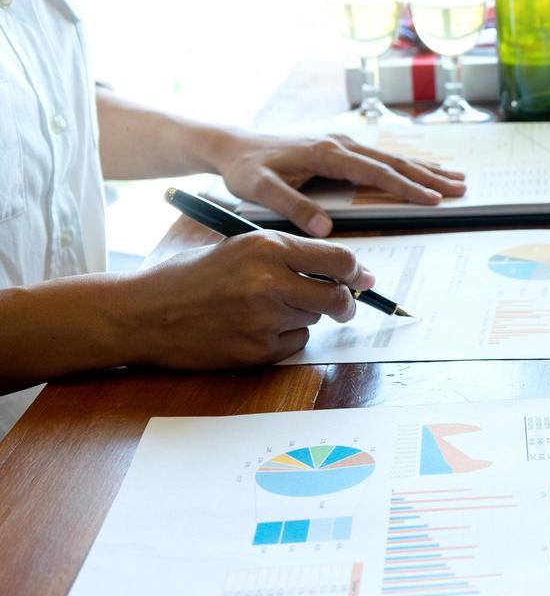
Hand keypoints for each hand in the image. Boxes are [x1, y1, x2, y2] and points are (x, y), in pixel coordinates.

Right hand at [117, 230, 374, 367]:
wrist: (142, 313)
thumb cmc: (189, 276)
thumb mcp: (238, 247)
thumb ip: (288, 253)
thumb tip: (346, 268)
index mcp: (266, 246)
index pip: (338, 258)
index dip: (356, 272)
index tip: (362, 279)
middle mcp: (269, 280)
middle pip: (337, 296)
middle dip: (345, 302)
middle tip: (342, 304)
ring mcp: (264, 318)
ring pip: (315, 318)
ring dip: (304, 316)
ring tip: (265, 309)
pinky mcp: (258, 350)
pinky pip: (295, 343)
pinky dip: (284, 338)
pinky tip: (252, 330)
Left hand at [212, 130, 466, 235]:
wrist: (232, 145)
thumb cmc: (245, 168)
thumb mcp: (260, 190)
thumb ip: (293, 207)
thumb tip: (326, 229)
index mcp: (327, 153)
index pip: (376, 172)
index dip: (407, 187)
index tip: (433, 200)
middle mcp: (340, 143)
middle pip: (394, 162)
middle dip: (430, 176)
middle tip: (460, 188)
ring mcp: (342, 143)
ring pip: (392, 157)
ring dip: (425, 169)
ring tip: (456, 178)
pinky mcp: (341, 147)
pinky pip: (381, 157)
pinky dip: (407, 165)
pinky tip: (423, 169)